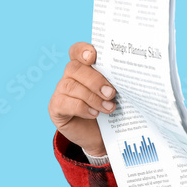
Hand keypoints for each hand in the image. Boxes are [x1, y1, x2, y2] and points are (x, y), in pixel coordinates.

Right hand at [47, 41, 115, 156]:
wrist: (100, 136)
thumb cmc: (110, 110)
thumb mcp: (116, 95)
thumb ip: (117, 84)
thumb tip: (131, 79)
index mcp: (85, 67)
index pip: (77, 51)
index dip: (83, 50)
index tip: (93, 56)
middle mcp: (70, 76)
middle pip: (75, 68)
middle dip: (95, 80)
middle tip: (112, 93)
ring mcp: (61, 91)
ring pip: (70, 86)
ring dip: (92, 97)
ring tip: (109, 107)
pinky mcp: (56, 108)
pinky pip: (64, 103)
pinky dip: (82, 108)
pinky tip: (94, 114)